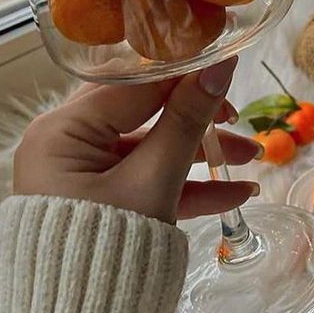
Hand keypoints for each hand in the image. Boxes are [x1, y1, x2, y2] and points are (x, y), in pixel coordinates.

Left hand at [14, 58, 260, 223]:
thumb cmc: (106, 249)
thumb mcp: (154, 180)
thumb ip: (187, 119)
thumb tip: (220, 63)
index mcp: (61, 129)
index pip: (132, 84)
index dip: (181, 73)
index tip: (222, 64)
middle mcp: (64, 143)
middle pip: (143, 113)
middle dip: (196, 117)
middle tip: (237, 114)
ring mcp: (81, 174)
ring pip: (149, 149)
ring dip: (199, 156)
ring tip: (252, 158)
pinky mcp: (99, 200)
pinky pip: (143, 180)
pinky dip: (183, 186)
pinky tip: (233, 193)